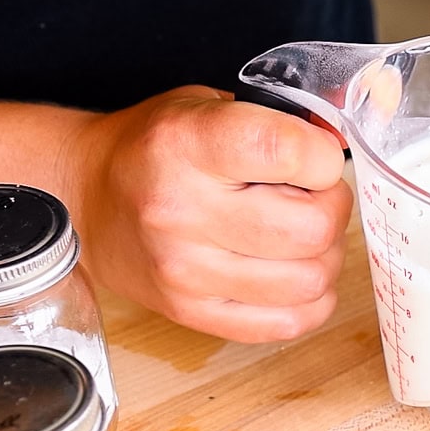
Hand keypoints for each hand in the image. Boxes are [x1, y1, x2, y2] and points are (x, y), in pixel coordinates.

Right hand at [70, 85, 351, 342]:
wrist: (89, 198)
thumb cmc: (157, 151)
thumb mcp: (205, 108)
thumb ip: (277, 122)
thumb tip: (341, 144)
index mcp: (185, 145)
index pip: (286, 151)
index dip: (323, 157)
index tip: (317, 158)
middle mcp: (181, 211)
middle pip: (311, 228)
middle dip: (332, 209)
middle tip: (316, 199)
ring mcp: (186, 271)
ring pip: (310, 281)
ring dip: (325, 257)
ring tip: (303, 236)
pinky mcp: (193, 313)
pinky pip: (288, 322)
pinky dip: (311, 301)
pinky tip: (295, 273)